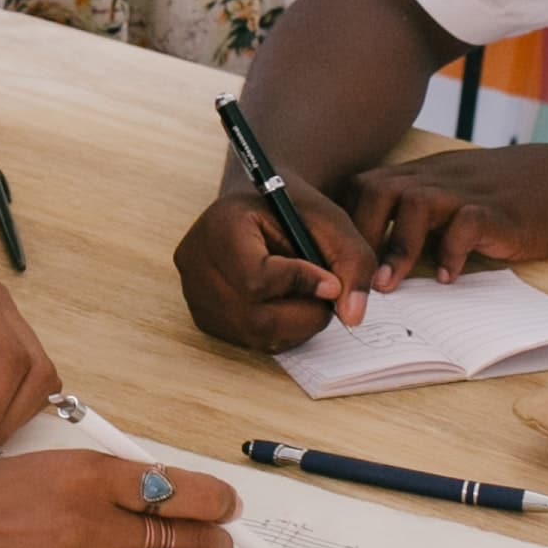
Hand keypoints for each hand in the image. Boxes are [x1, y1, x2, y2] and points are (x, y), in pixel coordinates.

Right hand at [173, 187, 377, 351]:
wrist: (261, 208)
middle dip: (305, 314)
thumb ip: (352, 261)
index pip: (256, 278)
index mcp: (220, 225)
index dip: (301, 285)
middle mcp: (196, 261)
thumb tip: (352, 316)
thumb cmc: (294, 210)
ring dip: (296, 325)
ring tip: (310, 297)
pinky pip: (249, 340)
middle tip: (328, 297)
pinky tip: (289, 305)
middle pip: (255, 316)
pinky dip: (280, 331)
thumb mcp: (330, 221)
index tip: (332, 282)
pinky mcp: (204, 316)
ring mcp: (194, 293)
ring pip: (255, 333)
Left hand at [350, 146, 547, 290]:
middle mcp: (437, 178)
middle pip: (377, 189)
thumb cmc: (507, 197)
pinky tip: (448, 278)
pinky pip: (466, 224)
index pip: (363, 186)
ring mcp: (467, 192)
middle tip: (354, 279)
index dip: (345, 221)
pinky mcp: (498, 212)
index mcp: (422, 175)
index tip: (336, 260)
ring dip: (396, 246)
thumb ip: (419, 218)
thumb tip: (378, 261)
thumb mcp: (454, 196)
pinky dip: (452, 252)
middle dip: (359, 235)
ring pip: (414, 203)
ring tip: (389, 285)